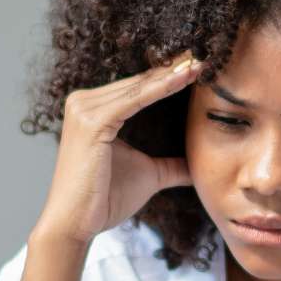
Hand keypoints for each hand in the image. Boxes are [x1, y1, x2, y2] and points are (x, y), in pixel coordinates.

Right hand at [33, 54, 199, 247]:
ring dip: (171, 75)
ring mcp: (83, 109)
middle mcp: (83, 102)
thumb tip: (197, 167)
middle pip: (138, 82)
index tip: (198, 67)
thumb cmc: (104, 199)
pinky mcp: (91, 121)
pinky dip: (160, 88)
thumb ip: (171, 166)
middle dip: (173, 69)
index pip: (138, 88)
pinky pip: (134, 100)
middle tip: (204, 55)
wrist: (75, 224)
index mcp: (92, 109)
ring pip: (138, 87)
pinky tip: (183, 78)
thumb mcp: (148, 175)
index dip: (168, 77)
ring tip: (200, 63)